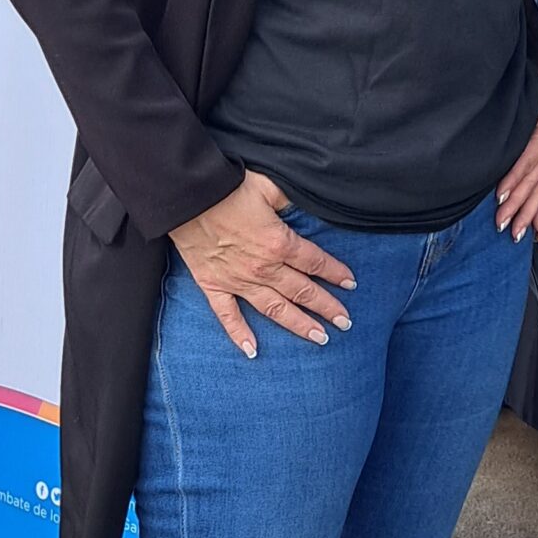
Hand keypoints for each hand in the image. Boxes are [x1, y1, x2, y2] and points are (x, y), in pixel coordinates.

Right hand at [169, 171, 355, 356]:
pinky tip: (253, 351)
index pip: (316, 262)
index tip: (351, 284)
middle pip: (302, 291)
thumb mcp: (269, 186)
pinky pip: (228, 316)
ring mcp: (238, 281)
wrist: (186, 197)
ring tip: (320, 338)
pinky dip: (240, 334)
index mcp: (280, 243)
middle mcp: (263, 268)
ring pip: (275, 309)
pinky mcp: (213, 285)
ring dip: (299, 325)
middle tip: (345, 323)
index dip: (336, 273)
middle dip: (327, 307)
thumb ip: (291, 198)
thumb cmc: (228, 187)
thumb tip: (308, 198)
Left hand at [495, 79, 537, 242]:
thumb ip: (508, 123)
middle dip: (517, 205)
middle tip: (501, 223)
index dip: (513, 179)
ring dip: (527, 214)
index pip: (527, 161)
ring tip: (516, 233)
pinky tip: (537, 229)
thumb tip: (488, 147)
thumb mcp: (519, 103)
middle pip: (532, 181)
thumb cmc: (526, 93)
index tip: (499, 196)